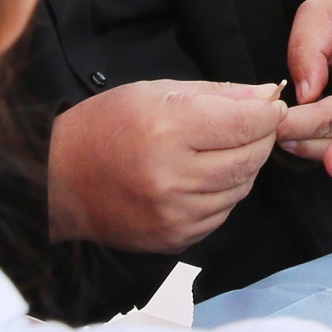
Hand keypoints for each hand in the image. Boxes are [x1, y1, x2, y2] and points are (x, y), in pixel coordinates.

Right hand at [48, 80, 283, 253]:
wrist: (60, 179)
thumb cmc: (107, 125)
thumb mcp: (157, 91)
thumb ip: (218, 94)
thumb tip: (266, 95)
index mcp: (168, 129)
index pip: (244, 124)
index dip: (267, 113)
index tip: (272, 105)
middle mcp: (173, 176)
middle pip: (249, 159)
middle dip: (262, 138)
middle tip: (257, 125)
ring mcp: (173, 214)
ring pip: (240, 189)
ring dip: (244, 167)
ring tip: (224, 149)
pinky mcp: (173, 240)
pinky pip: (221, 215)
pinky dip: (223, 194)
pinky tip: (204, 177)